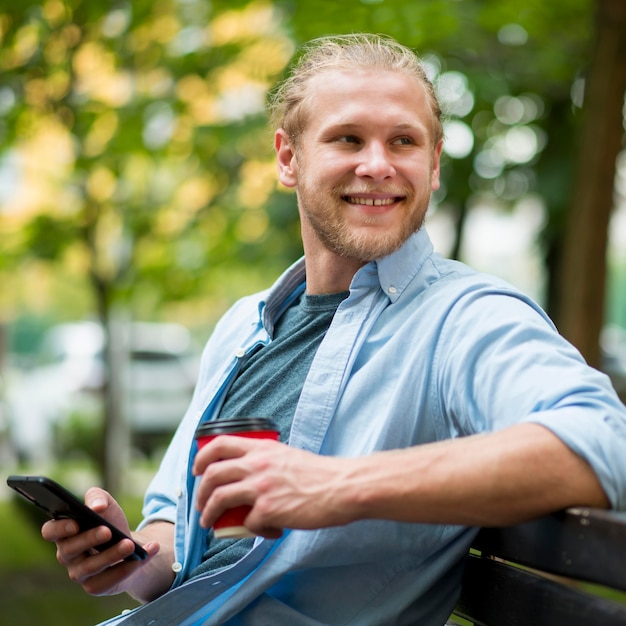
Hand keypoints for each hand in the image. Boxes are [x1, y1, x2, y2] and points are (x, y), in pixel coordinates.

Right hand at [41, 487, 160, 596]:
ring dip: (113, 554)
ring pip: (91, 567)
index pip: (50, 531)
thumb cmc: (111, 522)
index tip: (76, 523)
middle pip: (70, 549)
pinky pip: (109, 580)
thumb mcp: (106, 504)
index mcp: (64, 532)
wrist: (130, 545)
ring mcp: (79, 573)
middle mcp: (67, 555)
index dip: (60, 528)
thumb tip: (97, 507)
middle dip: (90, 539)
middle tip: (108, 531)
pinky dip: (130, 566)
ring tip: (130, 545)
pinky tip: (145, 553)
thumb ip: (98, 497)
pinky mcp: (96, 586)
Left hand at [192, 436, 357, 537]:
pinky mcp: (268, 510)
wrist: (340, 487)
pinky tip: (264, 531)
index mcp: (262, 448)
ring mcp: (261, 487)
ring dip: (208, 513)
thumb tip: (249, 475)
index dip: (202, 456)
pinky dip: (251, 530)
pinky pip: (247, 523)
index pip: (219, 444)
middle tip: (200, 503)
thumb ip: (265, 460)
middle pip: (212, 474)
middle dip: (200, 492)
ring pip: (219, 498)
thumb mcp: (286, 455)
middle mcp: (257, 464)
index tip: (196, 469)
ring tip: (208, 522)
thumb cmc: (318, 473)